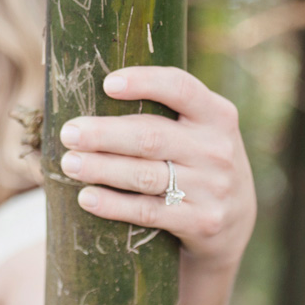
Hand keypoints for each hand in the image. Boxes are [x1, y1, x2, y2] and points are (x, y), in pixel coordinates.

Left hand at [57, 66, 255, 270]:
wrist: (235, 221)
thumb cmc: (198, 161)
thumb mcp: (199, 130)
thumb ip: (165, 111)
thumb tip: (96, 92)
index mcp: (216, 115)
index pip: (180, 89)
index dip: (144, 82)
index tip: (107, 83)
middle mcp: (217, 149)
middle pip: (152, 137)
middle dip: (104, 134)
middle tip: (69, 133)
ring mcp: (212, 188)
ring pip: (145, 176)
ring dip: (101, 169)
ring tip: (69, 164)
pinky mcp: (201, 222)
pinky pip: (148, 212)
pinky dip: (113, 205)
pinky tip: (86, 197)